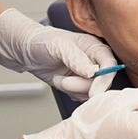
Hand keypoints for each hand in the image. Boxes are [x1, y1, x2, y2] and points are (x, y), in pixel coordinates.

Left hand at [0, 8, 117, 99]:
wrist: (27, 51)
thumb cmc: (42, 42)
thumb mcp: (59, 46)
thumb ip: (77, 58)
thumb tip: (93, 72)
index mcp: (95, 47)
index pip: (110, 64)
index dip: (104, 79)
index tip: (94, 91)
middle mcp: (95, 61)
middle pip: (102, 82)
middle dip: (82, 86)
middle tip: (65, 82)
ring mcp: (87, 74)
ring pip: (91, 92)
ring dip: (72, 89)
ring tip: (58, 78)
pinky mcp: (79, 85)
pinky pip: (82, 97)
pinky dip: (70, 93)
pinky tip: (60, 82)